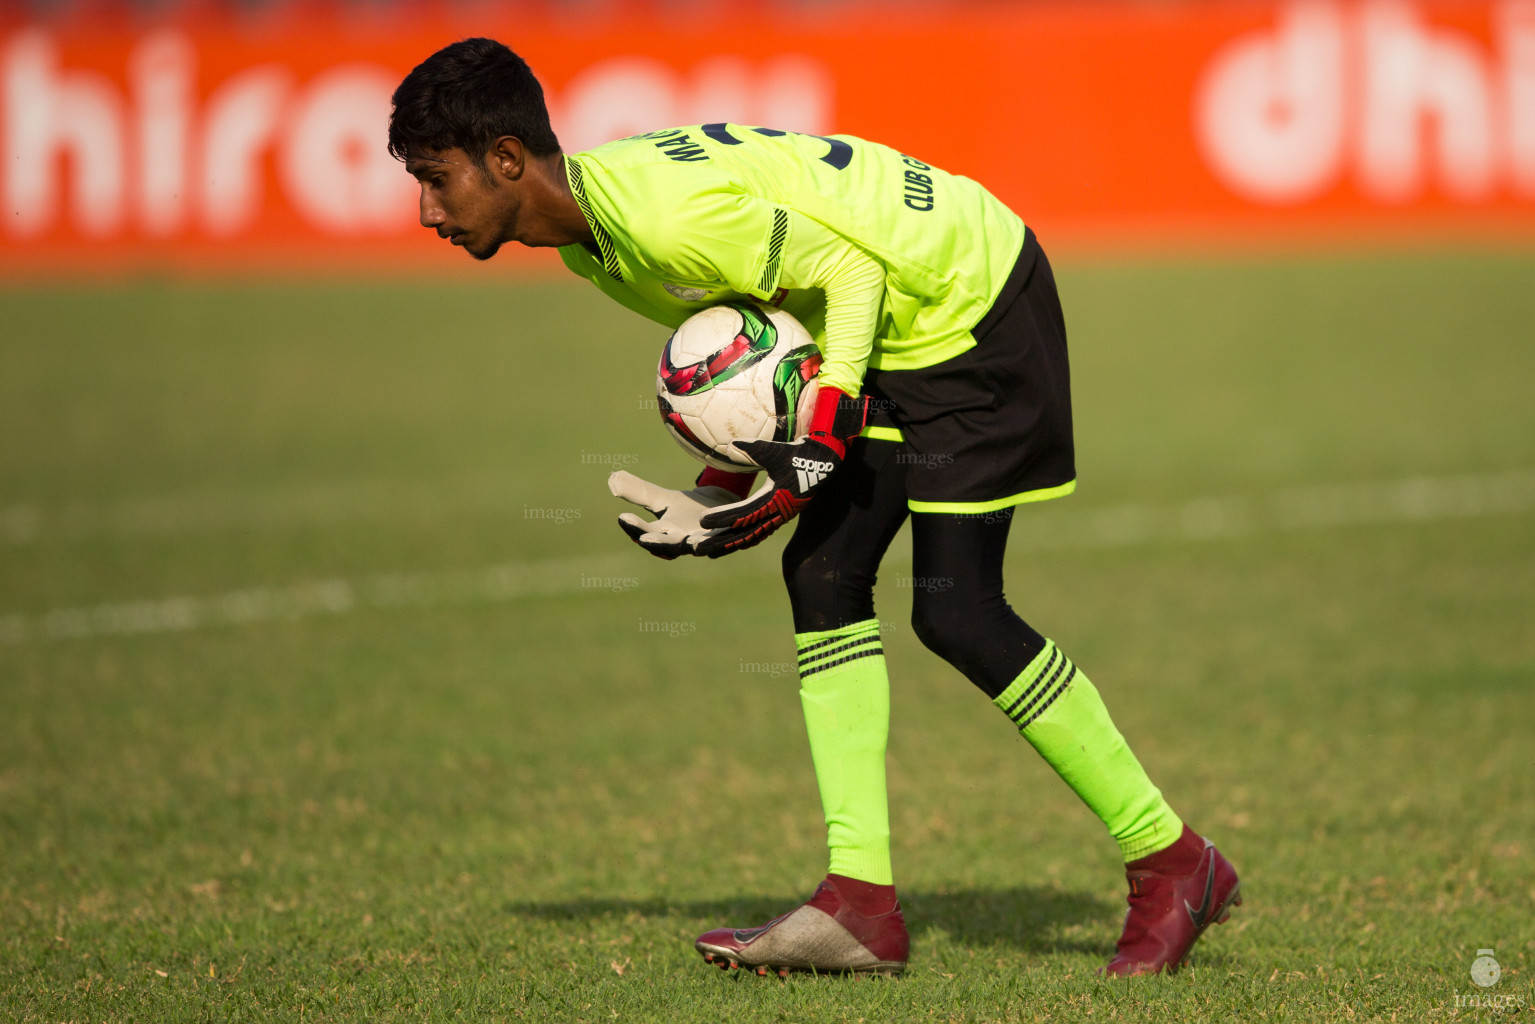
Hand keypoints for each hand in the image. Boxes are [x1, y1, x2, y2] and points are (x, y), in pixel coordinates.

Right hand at [608, 470, 742, 559]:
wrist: (725, 507)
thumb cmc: (691, 508)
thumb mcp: (663, 498)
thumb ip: (639, 492)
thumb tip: (612, 478)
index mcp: (666, 534)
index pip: (645, 532)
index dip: (634, 528)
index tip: (622, 517)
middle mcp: (685, 542)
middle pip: (669, 547)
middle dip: (658, 543)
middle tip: (645, 539)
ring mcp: (707, 543)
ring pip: (699, 547)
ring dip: (693, 545)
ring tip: (688, 541)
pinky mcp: (729, 537)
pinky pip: (726, 539)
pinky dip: (723, 536)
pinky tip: (720, 528)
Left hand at [692, 435, 844, 556]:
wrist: (824, 462)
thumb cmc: (800, 454)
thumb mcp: (777, 451)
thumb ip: (753, 448)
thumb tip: (731, 445)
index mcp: (773, 501)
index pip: (742, 514)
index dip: (722, 518)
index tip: (702, 521)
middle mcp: (776, 514)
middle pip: (743, 534)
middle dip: (720, 542)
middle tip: (698, 549)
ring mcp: (779, 517)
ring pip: (751, 537)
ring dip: (730, 544)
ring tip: (710, 551)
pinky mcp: (781, 515)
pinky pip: (760, 533)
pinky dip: (745, 540)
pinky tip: (734, 544)